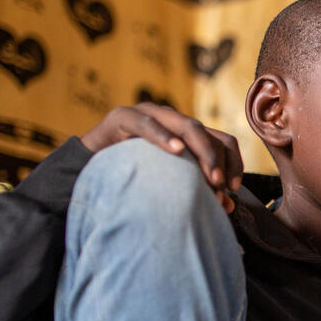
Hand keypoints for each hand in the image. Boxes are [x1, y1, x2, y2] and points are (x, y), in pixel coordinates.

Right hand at [80, 104, 242, 211]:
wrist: (86, 170)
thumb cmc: (133, 178)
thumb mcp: (170, 183)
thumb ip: (198, 190)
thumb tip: (229, 206)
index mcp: (187, 133)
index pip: (223, 141)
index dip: (234, 162)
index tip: (234, 188)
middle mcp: (172, 119)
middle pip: (207, 133)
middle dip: (218, 160)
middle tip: (220, 186)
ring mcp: (149, 114)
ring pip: (186, 125)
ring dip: (201, 151)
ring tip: (209, 176)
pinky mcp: (123, 116)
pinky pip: (147, 124)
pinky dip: (163, 136)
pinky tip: (176, 150)